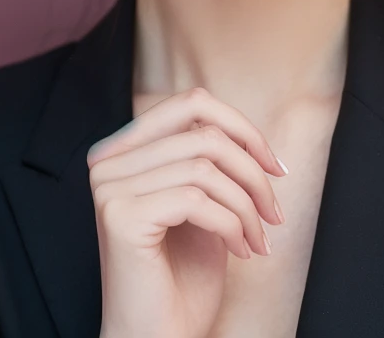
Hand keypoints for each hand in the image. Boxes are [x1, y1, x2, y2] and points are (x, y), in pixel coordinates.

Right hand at [88, 86, 287, 337]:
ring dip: (247, 205)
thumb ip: (209, 159)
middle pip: (203, 131)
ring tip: (259, 238)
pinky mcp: (121, 215)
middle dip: (252, 168)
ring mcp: (109, 187)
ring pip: (206, 166)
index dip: (241, 127)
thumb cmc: (181, 280)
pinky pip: (197, 200)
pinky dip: (232, 224)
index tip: (275, 165)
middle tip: (275, 210)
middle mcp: (108, 162)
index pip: (189, 103)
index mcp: (123, 151)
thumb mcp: (203, 204)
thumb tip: (246, 131)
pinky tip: (242, 251)